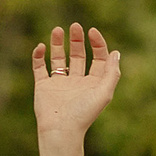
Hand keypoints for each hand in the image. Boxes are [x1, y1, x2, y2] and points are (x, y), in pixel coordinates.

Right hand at [31, 23, 120, 155]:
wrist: (61, 129)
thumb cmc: (84, 114)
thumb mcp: (104, 92)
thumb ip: (111, 73)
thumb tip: (116, 53)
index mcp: (93, 83)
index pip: (98, 59)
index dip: (97, 44)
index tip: (92, 31)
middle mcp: (77, 82)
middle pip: (78, 56)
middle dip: (77, 40)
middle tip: (75, 26)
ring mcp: (59, 83)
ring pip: (58, 58)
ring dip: (57, 43)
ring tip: (57, 29)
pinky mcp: (43, 86)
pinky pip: (39, 67)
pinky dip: (39, 56)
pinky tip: (41, 46)